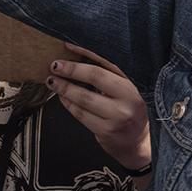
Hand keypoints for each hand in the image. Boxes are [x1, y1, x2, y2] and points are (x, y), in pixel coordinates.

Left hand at [48, 42, 150, 170]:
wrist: (138, 143)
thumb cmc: (128, 111)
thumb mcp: (124, 90)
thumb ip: (107, 76)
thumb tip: (77, 59)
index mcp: (131, 84)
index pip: (106, 63)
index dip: (85, 53)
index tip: (67, 46)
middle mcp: (127, 99)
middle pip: (95, 77)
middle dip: (71, 70)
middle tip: (54, 65)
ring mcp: (117, 116)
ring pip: (84, 98)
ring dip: (65, 88)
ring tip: (53, 81)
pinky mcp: (106, 131)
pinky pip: (81, 114)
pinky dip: (68, 104)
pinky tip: (62, 98)